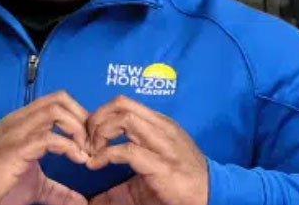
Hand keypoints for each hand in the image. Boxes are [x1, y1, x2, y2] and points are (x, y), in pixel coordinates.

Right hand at [0, 90, 91, 204]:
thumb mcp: (34, 186)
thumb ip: (56, 190)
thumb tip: (80, 201)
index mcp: (23, 122)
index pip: (57, 101)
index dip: (79, 115)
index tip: (90, 140)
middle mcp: (21, 121)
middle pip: (59, 99)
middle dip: (82, 119)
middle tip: (91, 144)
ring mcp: (18, 132)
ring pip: (55, 111)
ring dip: (77, 129)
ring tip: (85, 151)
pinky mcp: (16, 148)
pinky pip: (48, 137)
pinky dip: (69, 146)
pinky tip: (77, 159)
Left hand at [85, 95, 207, 204]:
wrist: (211, 195)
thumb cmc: (181, 180)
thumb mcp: (152, 166)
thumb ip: (128, 164)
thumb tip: (97, 185)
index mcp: (158, 123)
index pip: (123, 102)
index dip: (100, 113)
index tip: (89, 133)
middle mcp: (160, 127)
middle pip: (120, 104)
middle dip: (96, 118)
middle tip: (87, 140)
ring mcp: (162, 144)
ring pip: (124, 119)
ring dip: (100, 133)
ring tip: (92, 151)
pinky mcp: (161, 164)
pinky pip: (128, 150)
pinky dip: (106, 155)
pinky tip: (96, 164)